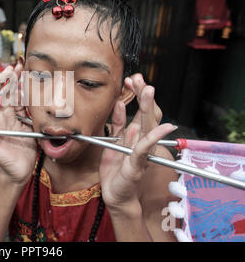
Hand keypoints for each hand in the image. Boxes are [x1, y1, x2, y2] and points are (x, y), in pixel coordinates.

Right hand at [0, 63, 36, 185]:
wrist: (22, 170)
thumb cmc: (26, 149)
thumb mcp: (31, 126)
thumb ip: (30, 110)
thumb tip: (33, 91)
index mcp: (9, 113)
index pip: (9, 92)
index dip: (13, 80)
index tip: (19, 66)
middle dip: (0, 81)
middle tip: (7, 69)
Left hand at [99, 74, 176, 214]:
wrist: (115, 194)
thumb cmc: (116, 169)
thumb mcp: (113, 142)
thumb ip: (117, 124)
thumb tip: (119, 103)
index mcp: (135, 135)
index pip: (140, 111)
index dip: (137, 95)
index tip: (132, 79)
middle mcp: (142, 141)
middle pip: (146, 115)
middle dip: (144, 95)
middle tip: (142, 79)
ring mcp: (141, 152)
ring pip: (147, 126)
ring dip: (147, 108)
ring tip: (149, 91)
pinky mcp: (137, 164)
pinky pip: (143, 149)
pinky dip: (151, 137)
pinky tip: (159, 127)